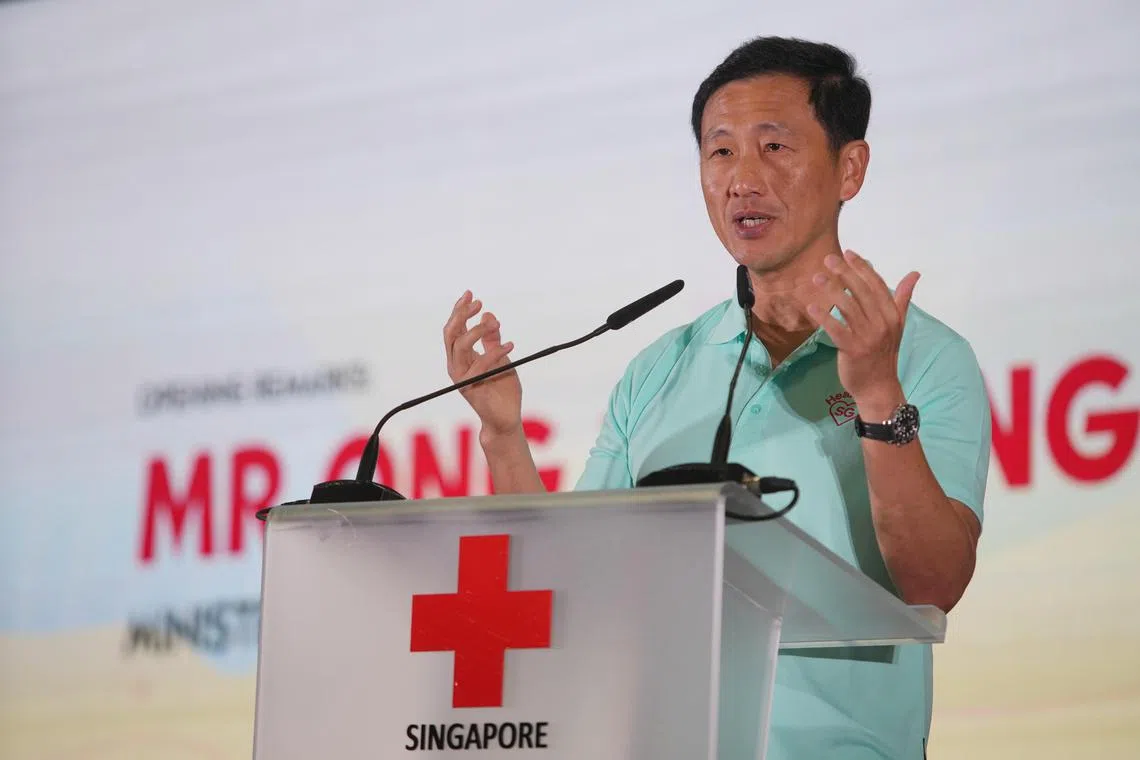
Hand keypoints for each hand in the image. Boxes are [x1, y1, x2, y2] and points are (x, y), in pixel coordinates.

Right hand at [443, 290, 522, 436]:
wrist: (506, 417)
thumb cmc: (501, 389)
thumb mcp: (500, 358)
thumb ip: (492, 339)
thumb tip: (489, 314)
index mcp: (460, 357)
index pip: (453, 329)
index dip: (459, 310)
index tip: (470, 294)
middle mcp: (456, 365)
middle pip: (451, 334)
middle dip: (462, 314)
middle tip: (478, 302)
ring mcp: (461, 377)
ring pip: (459, 346)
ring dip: (477, 330)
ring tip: (496, 323)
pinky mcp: (471, 388)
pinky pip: (480, 365)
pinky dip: (495, 352)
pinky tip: (511, 346)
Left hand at [806, 250, 919, 417]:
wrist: (879, 387)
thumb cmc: (884, 353)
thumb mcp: (897, 325)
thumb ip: (902, 298)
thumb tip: (914, 274)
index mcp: (893, 315)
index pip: (877, 285)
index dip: (862, 267)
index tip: (848, 253)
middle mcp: (882, 323)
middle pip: (862, 292)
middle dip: (845, 273)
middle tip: (828, 258)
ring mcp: (868, 337)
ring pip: (848, 307)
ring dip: (831, 290)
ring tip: (816, 278)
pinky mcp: (853, 350)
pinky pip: (836, 330)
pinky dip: (824, 317)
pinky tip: (811, 307)